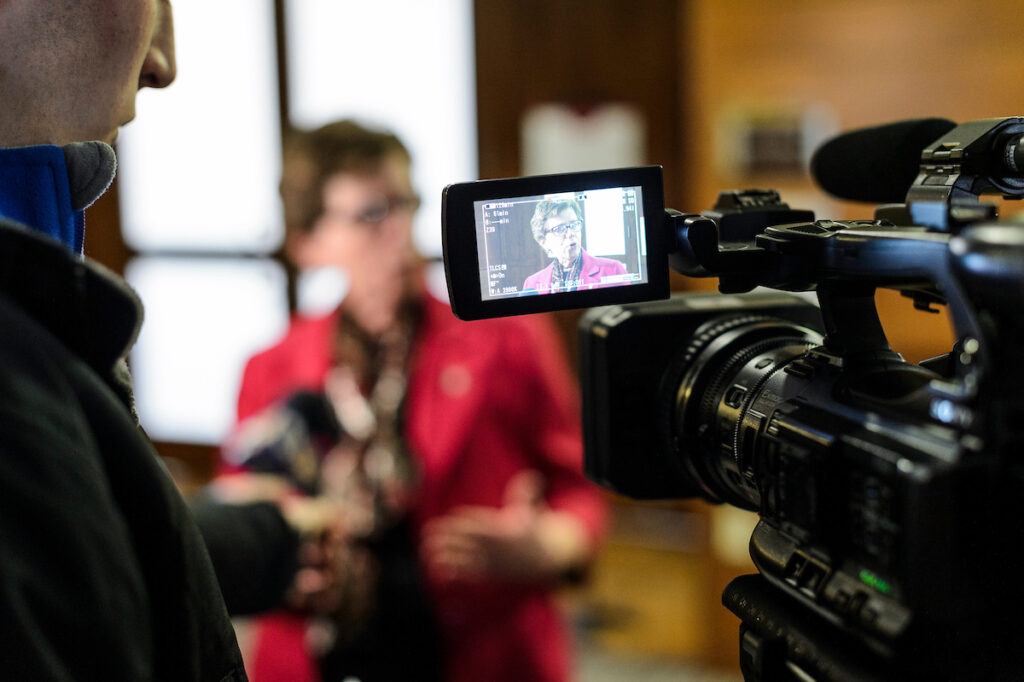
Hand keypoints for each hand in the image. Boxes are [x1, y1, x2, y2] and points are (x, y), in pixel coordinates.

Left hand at [421, 470, 590, 582]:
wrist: (549, 561)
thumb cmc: (535, 530)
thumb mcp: (533, 509)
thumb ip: (527, 493)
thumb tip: (533, 477)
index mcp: (504, 530)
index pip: (482, 522)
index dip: (465, 519)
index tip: (451, 516)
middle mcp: (496, 547)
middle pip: (467, 540)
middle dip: (447, 536)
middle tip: (426, 532)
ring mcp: (492, 562)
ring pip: (463, 558)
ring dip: (444, 554)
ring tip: (426, 552)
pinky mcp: (490, 574)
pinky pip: (468, 574)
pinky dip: (453, 572)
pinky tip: (438, 570)